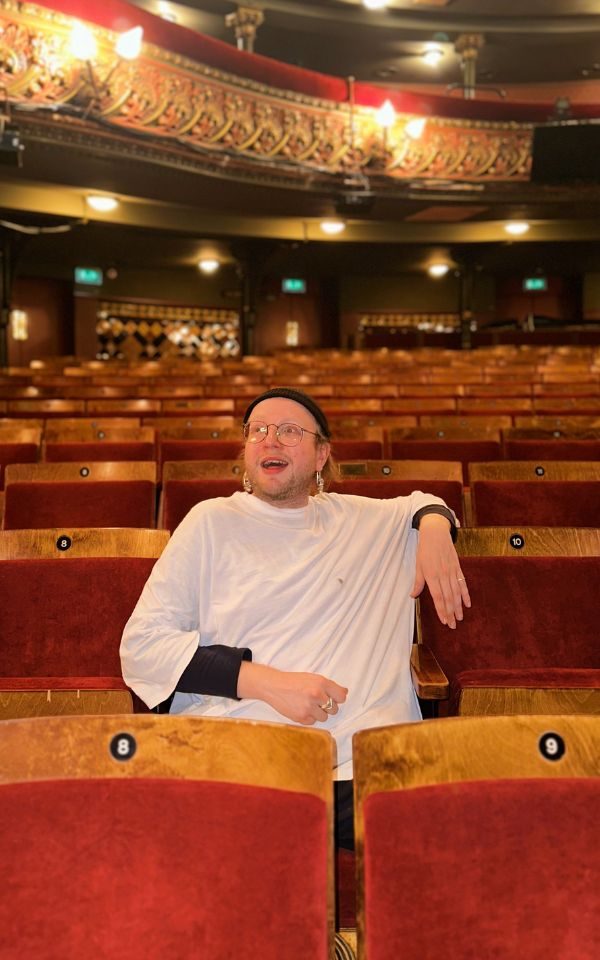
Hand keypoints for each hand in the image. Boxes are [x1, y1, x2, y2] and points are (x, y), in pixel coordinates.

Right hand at [238, 662, 347, 724]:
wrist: (274, 686)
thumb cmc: (294, 681)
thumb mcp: (312, 678)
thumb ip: (329, 686)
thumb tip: (345, 692)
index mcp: (321, 683)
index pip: (341, 696)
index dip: (337, 698)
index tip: (333, 698)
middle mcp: (316, 694)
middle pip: (334, 709)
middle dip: (327, 706)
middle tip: (316, 700)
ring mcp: (309, 707)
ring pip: (324, 717)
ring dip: (318, 713)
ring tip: (307, 704)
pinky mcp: (301, 717)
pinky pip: (313, 722)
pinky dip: (309, 717)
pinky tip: (301, 708)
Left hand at [410, 514, 470, 628]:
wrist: (436, 532)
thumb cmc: (424, 549)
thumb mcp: (418, 565)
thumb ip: (418, 582)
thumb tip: (413, 595)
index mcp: (432, 575)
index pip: (438, 597)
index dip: (441, 610)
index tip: (444, 621)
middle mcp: (443, 575)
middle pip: (448, 598)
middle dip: (451, 613)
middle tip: (453, 625)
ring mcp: (452, 571)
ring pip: (456, 593)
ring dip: (459, 606)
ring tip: (460, 617)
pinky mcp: (457, 567)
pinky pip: (462, 583)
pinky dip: (466, 594)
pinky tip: (468, 603)